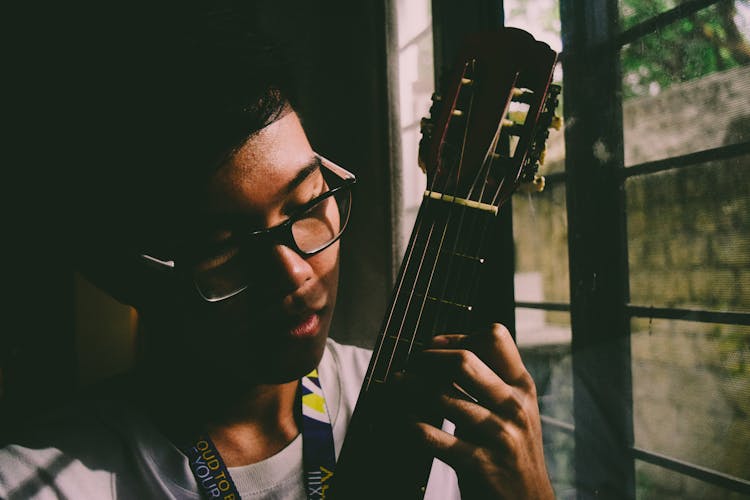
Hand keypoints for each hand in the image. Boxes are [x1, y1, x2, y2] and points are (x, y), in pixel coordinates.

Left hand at [400, 324, 553, 499]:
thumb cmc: (512, 451)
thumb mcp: (516, 410)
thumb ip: (492, 382)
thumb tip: (444, 353)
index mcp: (522, 387)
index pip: (495, 338)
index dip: (458, 336)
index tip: (435, 346)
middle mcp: (513, 406)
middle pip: (463, 360)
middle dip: (428, 358)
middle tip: (412, 365)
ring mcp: (498, 435)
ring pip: (440, 396)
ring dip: (409, 387)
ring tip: (395, 384)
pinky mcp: (479, 464)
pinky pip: (431, 437)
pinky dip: (409, 425)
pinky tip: (402, 420)